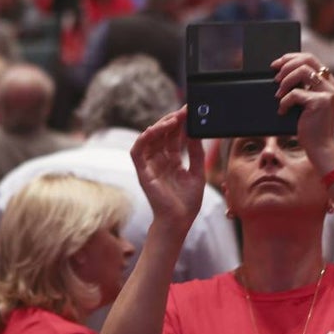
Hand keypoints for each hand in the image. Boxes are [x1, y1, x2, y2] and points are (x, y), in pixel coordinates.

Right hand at [131, 107, 205, 232]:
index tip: (189, 111)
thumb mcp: (197, 172)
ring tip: (173, 119)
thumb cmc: (188, 202)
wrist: (180, 221)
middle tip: (183, 111)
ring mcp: (150, 166)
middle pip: (162, 135)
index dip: (180, 124)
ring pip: (149, 139)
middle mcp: (159, 161)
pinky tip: (155, 130)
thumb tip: (195, 132)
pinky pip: (137, 151)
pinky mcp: (142, 172)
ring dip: (159, 127)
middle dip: (171, 121)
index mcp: (171, 161)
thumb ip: (195, 152)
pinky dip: (144, 138)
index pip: (173, 137)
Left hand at [271, 53, 333, 171]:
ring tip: (278, 94)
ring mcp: (328, 93)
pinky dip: (285, 101)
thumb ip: (302, 86)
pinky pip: (296, 93)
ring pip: (302, 71)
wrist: (319, 147)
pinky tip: (282, 111)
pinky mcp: (321, 102)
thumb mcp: (306, 103)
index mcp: (329, 82)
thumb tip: (281, 71)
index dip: (290, 58)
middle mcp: (332, 85)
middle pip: (307, 59)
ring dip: (285, 81)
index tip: (276, 64)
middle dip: (287, 65)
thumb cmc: (310, 127)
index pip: (310, 58)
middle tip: (275, 78)